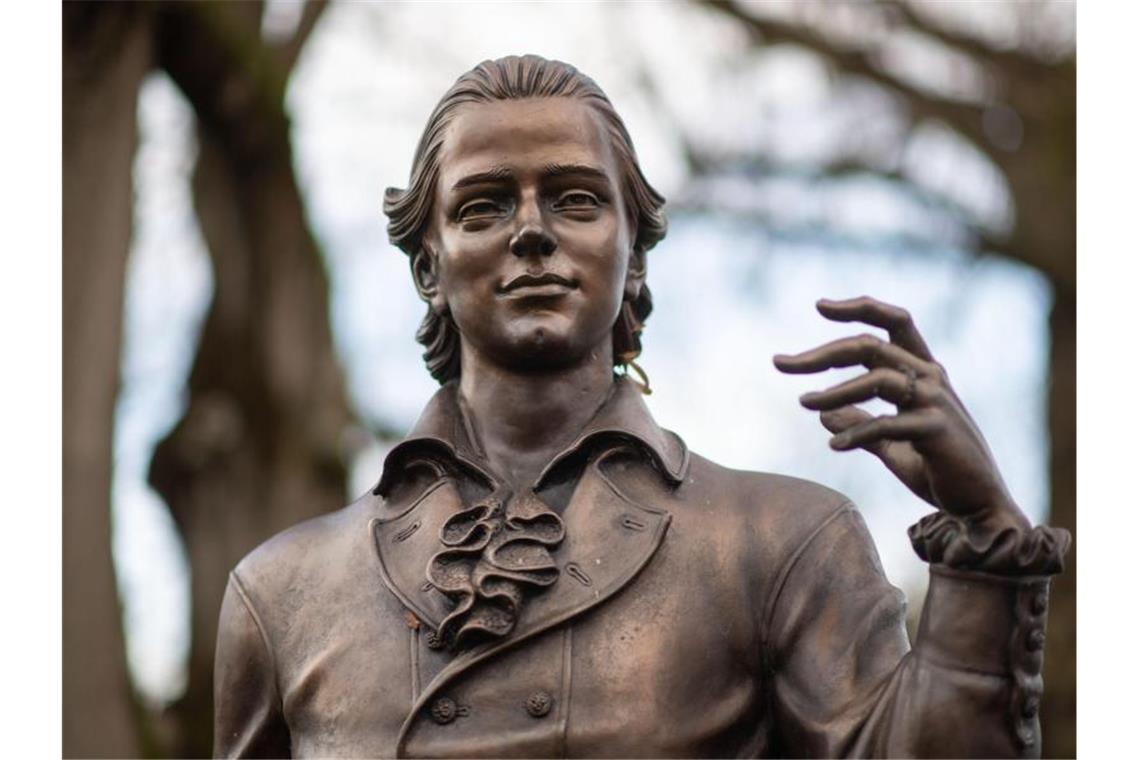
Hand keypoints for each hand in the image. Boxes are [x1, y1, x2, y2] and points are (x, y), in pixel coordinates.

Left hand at [773, 296, 1029, 532]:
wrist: (979, 506)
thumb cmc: (938, 469)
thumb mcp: (891, 444)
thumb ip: (861, 425)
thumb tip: (822, 414)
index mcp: (924, 371)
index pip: (894, 321)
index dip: (859, 308)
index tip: (820, 305)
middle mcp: (931, 377)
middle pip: (870, 345)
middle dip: (821, 353)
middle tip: (781, 364)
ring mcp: (936, 402)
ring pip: (877, 378)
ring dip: (834, 391)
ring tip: (804, 403)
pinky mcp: (936, 430)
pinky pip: (887, 424)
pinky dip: (856, 432)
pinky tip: (834, 445)